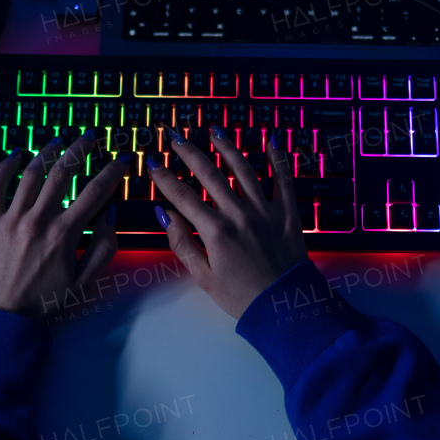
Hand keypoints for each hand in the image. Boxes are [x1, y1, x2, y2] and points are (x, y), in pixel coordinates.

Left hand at [0, 135, 131, 317]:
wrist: (1, 319)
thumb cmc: (44, 304)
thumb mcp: (84, 283)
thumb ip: (103, 248)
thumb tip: (111, 215)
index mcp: (64, 234)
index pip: (95, 192)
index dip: (112, 172)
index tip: (121, 159)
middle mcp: (38, 220)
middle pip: (63, 173)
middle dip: (80, 151)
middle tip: (89, 138)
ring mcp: (10, 218)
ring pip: (31, 174)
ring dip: (47, 153)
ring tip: (58, 142)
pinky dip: (5, 166)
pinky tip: (15, 155)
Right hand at [146, 124, 307, 318]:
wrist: (285, 307)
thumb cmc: (242, 297)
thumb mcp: (204, 277)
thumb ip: (183, 244)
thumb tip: (165, 215)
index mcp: (216, 231)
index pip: (182, 197)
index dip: (164, 178)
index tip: (152, 163)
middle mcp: (239, 215)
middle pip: (209, 175)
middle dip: (189, 153)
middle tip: (176, 137)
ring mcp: (265, 211)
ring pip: (243, 170)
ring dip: (227, 148)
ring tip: (214, 131)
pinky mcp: (287, 213)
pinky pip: (283, 180)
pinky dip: (278, 159)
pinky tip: (272, 140)